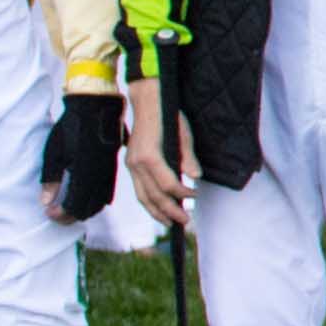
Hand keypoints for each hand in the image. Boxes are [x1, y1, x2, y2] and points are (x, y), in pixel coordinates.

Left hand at [41, 91, 122, 223]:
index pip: (73, 208)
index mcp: (83, 175)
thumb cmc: (71, 126)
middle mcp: (99, 177)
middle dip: (70, 216)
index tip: (48, 211)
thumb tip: (46, 201)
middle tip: (56, 212)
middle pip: (88, 210)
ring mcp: (108, 172)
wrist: (95, 105)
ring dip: (84, 209)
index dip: (60, 215)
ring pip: (100, 203)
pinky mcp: (112, 166)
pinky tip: (85, 196)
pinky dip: (96, 200)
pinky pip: (107, 192)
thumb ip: (50, 179)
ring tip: (68, 206)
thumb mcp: (54, 152)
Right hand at [123, 101, 196, 231]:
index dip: (182, 194)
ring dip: (156, 212)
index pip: (168, 184)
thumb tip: (194, 176)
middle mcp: (137, 164)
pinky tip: (157, 209)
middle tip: (184, 221)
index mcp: (150, 156)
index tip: (195, 196)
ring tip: (170, 222)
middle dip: (169, 211)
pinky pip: (138, 189)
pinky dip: (148, 201)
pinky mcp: (131, 164)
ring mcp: (131, 165)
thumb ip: (188, 157)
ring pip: (142, 196)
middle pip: (153, 196)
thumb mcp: (183, 133)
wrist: (147, 102)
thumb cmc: (168, 115)